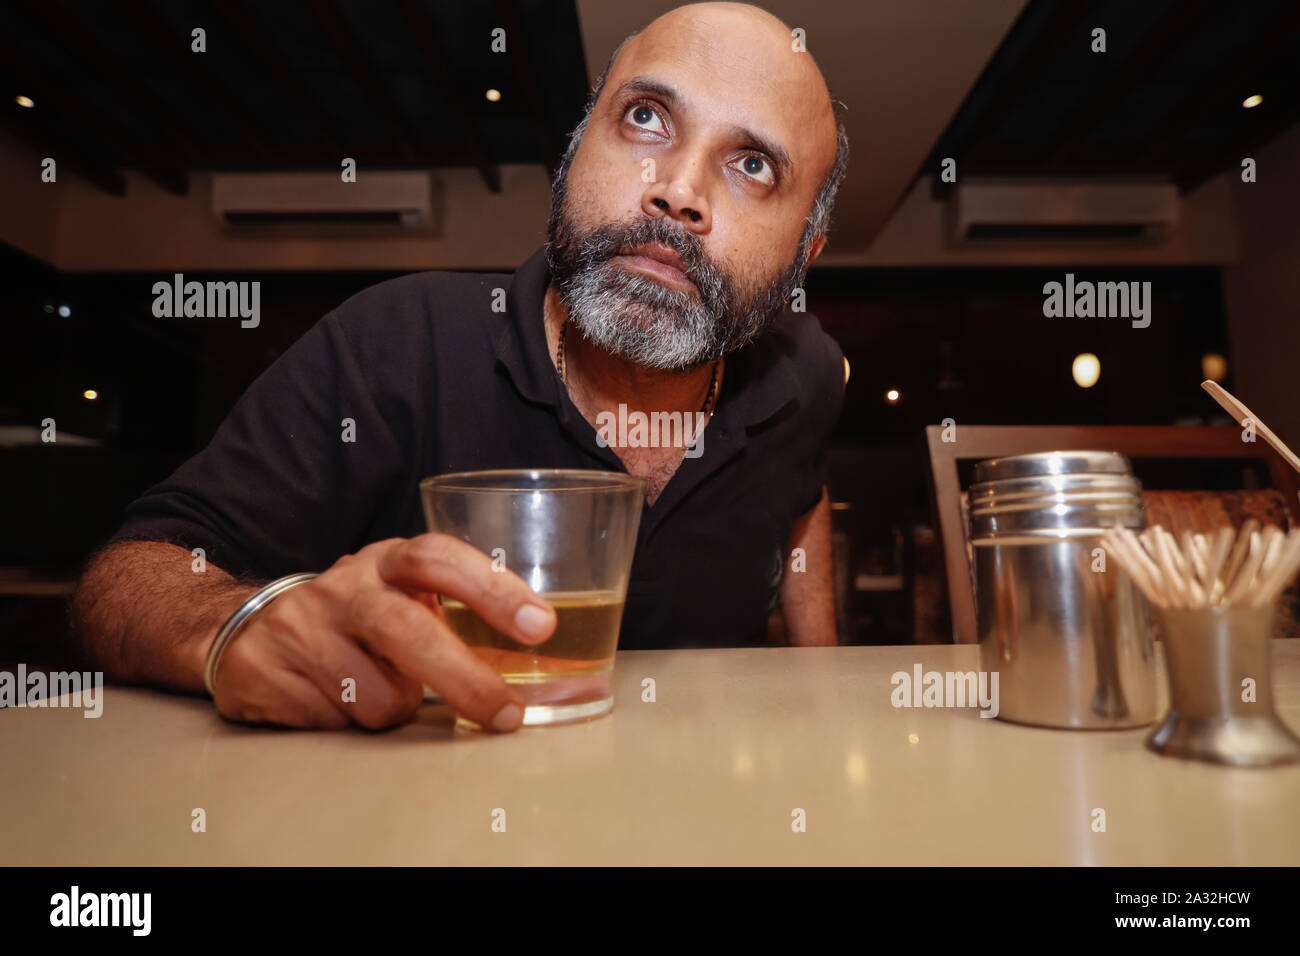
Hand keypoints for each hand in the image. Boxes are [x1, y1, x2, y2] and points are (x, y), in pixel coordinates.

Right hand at [210, 535, 555, 731]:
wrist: (246, 629)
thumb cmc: (353, 618)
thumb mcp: (399, 596)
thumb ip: (450, 613)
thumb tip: (535, 664)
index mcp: (386, 562)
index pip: (440, 558)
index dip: (493, 589)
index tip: (540, 625)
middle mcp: (343, 587)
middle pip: (409, 633)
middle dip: (465, 681)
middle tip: (507, 714)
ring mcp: (298, 628)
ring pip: (376, 698)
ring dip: (391, 709)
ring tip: (371, 687)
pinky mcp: (263, 671)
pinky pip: (335, 723)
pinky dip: (348, 723)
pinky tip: (331, 699)